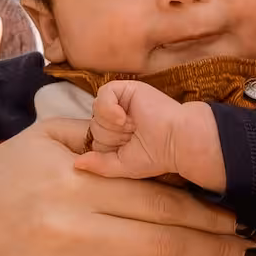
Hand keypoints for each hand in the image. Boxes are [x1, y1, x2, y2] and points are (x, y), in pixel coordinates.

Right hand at [0, 119, 249, 255]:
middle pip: (164, 245)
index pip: (161, 199)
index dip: (209, 211)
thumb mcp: (45, 138)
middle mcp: (76, 233)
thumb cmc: (6, 176)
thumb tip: (144, 129)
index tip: (243, 219)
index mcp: (81, 185)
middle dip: (219, 254)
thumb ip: (97, 131)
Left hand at [76, 79, 221, 191]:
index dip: (107, 148)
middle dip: (112, 137)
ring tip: (134, 126)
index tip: (127, 150)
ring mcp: (121, 102)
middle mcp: (117, 118)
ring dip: (114, 125)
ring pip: (97, 113)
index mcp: (117, 135)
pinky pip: (104, 95)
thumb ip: (99, 164)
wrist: (178, 141)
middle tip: (135, 136)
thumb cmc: (157, 156)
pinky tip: (124, 117)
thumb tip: (76, 163)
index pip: (94, 140)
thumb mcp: (123, 165)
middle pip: (94, 127)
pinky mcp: (126, 89)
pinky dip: (109, 108)